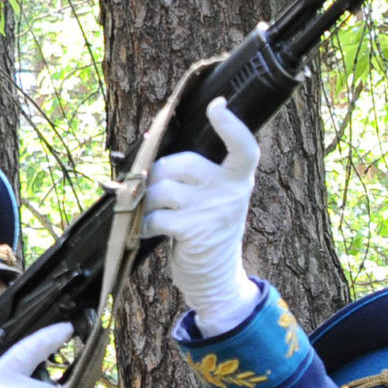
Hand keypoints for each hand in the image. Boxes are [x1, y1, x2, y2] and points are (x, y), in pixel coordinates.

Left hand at [143, 96, 260, 334]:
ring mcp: (214, 212)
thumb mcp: (212, 201)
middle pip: (179, 163)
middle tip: (155, 193)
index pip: (244, 148)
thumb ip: (194, 178)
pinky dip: (143, 224)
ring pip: (160, 189)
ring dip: (145, 202)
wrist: (216, 280)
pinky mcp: (193, 231)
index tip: (218, 106)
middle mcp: (231, 192)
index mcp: (239, 180)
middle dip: (157, 175)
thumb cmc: (206, 232)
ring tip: (152, 215)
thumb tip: (144, 162)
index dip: (231, 126)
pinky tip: (149, 232)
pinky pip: (154, 215)